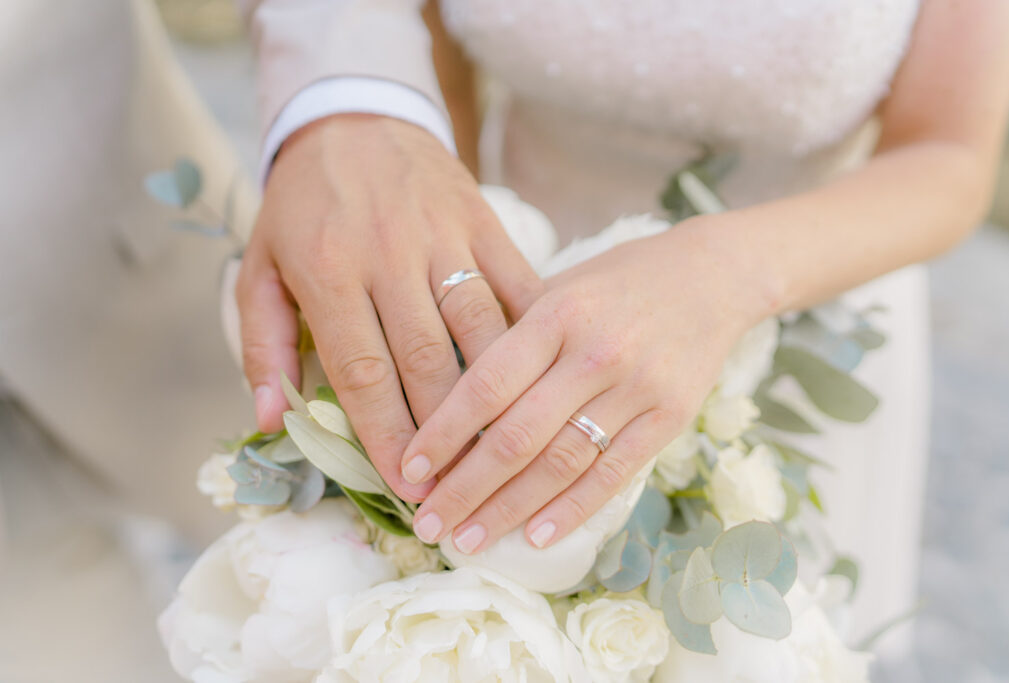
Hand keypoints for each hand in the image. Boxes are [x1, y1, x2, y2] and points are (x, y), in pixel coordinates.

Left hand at [236, 114, 540, 499]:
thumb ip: (264, 344)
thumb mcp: (260, 268)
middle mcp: (390, 256)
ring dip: (493, 397)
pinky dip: (529, 336)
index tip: (402, 485)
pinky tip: (541, 380)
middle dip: (442, 434)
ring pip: (479, 330)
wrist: (353, 118)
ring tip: (499, 450)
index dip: (384, 435)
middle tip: (456, 487)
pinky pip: (515, 285)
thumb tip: (270, 419)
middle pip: (426, 361)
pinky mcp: (483, 222)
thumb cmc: (303, 207)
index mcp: (329, 273)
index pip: (362, 371)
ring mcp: (444, 237)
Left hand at [400, 221, 777, 550]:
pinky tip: (534, 536)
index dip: (443, 433)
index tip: (409, 470)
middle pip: (518, 435)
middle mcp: (595, 352)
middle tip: (428, 523)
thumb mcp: (561, 286)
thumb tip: (446, 391)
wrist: (712, 277)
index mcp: (557, 314)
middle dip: (465, 487)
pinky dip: (572, 509)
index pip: (487, 384)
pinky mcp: (670, 417)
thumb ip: (513, 334)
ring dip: (508, 509)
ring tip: (468, 539)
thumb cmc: (620, 282)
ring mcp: (637, 388)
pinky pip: (613, 473)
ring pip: (561, 462)